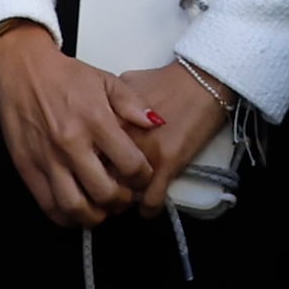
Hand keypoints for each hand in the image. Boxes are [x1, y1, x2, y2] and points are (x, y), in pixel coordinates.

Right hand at [0, 27, 159, 227]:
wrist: (23, 69)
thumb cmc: (66, 75)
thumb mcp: (105, 80)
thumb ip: (132, 103)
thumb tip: (154, 123)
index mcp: (95, 121)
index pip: (130, 164)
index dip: (143, 178)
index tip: (142, 178)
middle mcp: (71, 144)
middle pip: (104, 193)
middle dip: (121, 202)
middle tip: (125, 198)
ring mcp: (47, 158)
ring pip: (74, 207)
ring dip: (94, 216)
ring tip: (102, 209)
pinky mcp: (27, 167)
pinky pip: (48, 205)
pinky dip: (65, 216)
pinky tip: (76, 209)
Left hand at [99, 62, 237, 203]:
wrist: (201, 80)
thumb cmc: (166, 81)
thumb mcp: (126, 84)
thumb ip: (107, 106)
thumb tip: (96, 120)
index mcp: (109, 118)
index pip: (87, 155)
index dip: (87, 169)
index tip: (90, 175)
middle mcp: (123, 137)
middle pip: (101, 176)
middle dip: (103, 189)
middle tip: (107, 194)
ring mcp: (146, 152)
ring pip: (125, 192)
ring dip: (126, 201)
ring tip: (128, 201)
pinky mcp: (169, 163)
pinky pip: (152, 200)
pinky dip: (149, 208)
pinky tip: (148, 207)